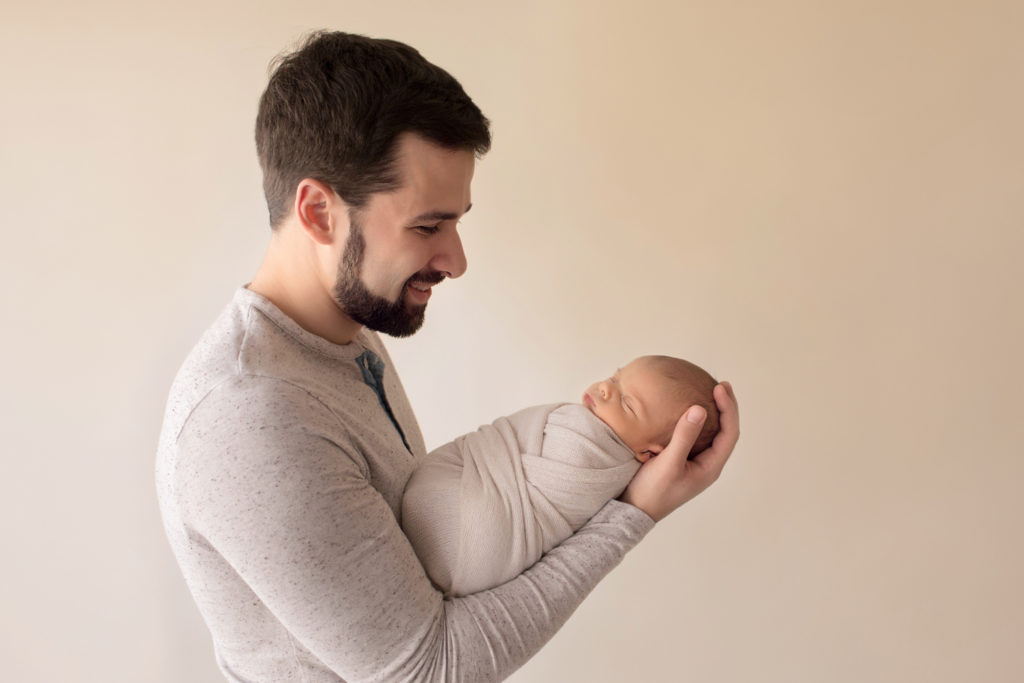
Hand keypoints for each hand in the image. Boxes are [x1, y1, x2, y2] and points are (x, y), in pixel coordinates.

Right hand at [620, 381, 738, 521]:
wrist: (633, 511)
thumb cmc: (652, 492)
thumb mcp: (668, 463)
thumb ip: (684, 437)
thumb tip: (700, 409)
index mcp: (710, 467)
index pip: (730, 433)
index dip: (729, 408)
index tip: (719, 387)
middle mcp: (706, 464)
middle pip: (725, 431)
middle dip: (725, 407)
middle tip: (719, 384)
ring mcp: (694, 462)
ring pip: (711, 433)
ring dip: (712, 413)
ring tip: (708, 392)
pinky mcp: (681, 460)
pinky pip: (694, 436)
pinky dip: (694, 420)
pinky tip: (686, 409)